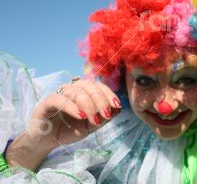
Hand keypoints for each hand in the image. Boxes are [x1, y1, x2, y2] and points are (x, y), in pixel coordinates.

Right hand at [6, 79, 120, 169]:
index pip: (98, 86)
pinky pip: (60, 99)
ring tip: (95, 119)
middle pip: (89, 86)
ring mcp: (59, 94)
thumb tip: (118, 108)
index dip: (109, 93)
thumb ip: (103, 118)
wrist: (47, 141)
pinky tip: (81, 116)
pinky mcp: (47, 102)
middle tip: (107, 115)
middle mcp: (71, 89)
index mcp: (83, 91)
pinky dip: (72, 107)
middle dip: (101, 100)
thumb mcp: (90, 126)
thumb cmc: (69, 129)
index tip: (117, 105)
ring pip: (77, 92)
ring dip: (89, 105)